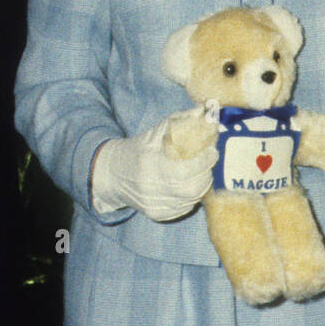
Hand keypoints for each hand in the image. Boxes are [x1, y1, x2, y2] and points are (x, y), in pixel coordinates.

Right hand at [91, 118, 216, 220]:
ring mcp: (155, 206)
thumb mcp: (155, 132)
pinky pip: (185, 207)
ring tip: (200, 170)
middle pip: (191, 189)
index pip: (183, 171)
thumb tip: (203, 110)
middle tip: (209, 161)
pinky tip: (189, 183)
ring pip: (191, 200)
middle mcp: (151, 190)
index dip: (203, 162)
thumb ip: (180, 120)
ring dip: (202, 184)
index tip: (211, 151)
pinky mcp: (158, 215)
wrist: (113, 174)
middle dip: (206, 174)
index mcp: (149, 166)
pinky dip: (192, 195)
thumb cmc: (138, 149)